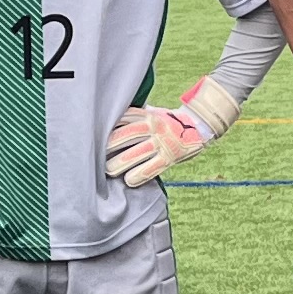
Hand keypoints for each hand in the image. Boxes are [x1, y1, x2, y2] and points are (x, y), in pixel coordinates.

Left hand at [104, 75, 238, 188]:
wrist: (198, 127)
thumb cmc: (168, 122)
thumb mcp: (153, 113)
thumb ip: (134, 117)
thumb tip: (108, 119)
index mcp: (147, 115)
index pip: (123, 120)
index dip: (108, 130)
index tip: (94, 138)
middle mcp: (154, 127)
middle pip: (127, 135)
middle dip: (110, 147)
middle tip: (97, 157)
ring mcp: (163, 142)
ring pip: (137, 153)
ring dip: (121, 163)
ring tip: (109, 170)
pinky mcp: (170, 157)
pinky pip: (152, 167)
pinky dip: (139, 175)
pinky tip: (129, 181)